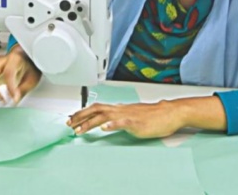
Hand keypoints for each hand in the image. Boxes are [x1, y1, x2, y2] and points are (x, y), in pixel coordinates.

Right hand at [0, 46, 41, 103]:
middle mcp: (2, 60)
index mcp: (15, 59)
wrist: (24, 57)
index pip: (9, 72)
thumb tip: (14, 101)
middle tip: (1, 99)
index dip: (10, 87)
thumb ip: (23, 90)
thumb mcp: (33, 78)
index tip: (13, 99)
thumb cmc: (28, 67)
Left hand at [67, 101, 184, 138]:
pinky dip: (113, 124)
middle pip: (96, 110)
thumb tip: (107, 120)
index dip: (82, 113)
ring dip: (91, 122)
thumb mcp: (131, 115)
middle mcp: (120, 110)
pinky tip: (105, 128)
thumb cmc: (152, 115)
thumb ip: (118, 117)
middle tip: (68, 123)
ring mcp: (128, 115)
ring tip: (79, 129)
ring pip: (105, 116)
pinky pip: (123, 122)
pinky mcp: (136, 123)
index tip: (71, 118)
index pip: (96, 108)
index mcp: (118, 109)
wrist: (169, 113)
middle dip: (80, 116)